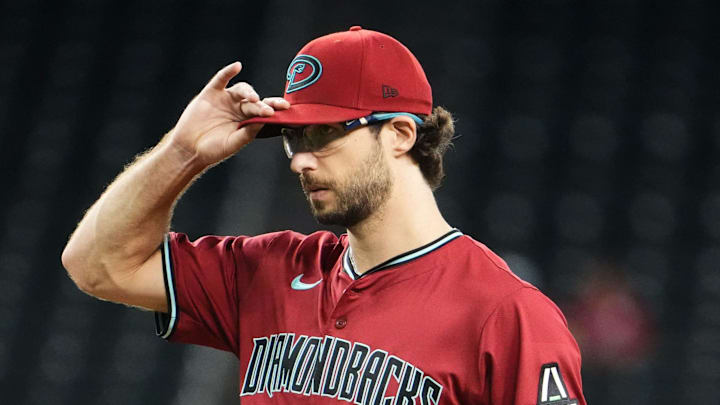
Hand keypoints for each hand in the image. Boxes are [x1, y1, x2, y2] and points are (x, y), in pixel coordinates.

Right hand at [169, 62, 289, 167]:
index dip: (274, 108)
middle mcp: (239, 108)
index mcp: (248, 120)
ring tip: (253, 99)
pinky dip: (228, 72)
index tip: (285, 108)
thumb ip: (248, 133)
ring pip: (241, 90)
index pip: (264, 111)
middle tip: (271, 109)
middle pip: (255, 101)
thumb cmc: (213, 150)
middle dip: (263, 104)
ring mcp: (226, 99)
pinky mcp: (211, 94)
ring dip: (248, 92)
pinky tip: (236, 66)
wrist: (189, 149)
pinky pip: (221, 80)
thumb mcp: (233, 143)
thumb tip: (264, 121)